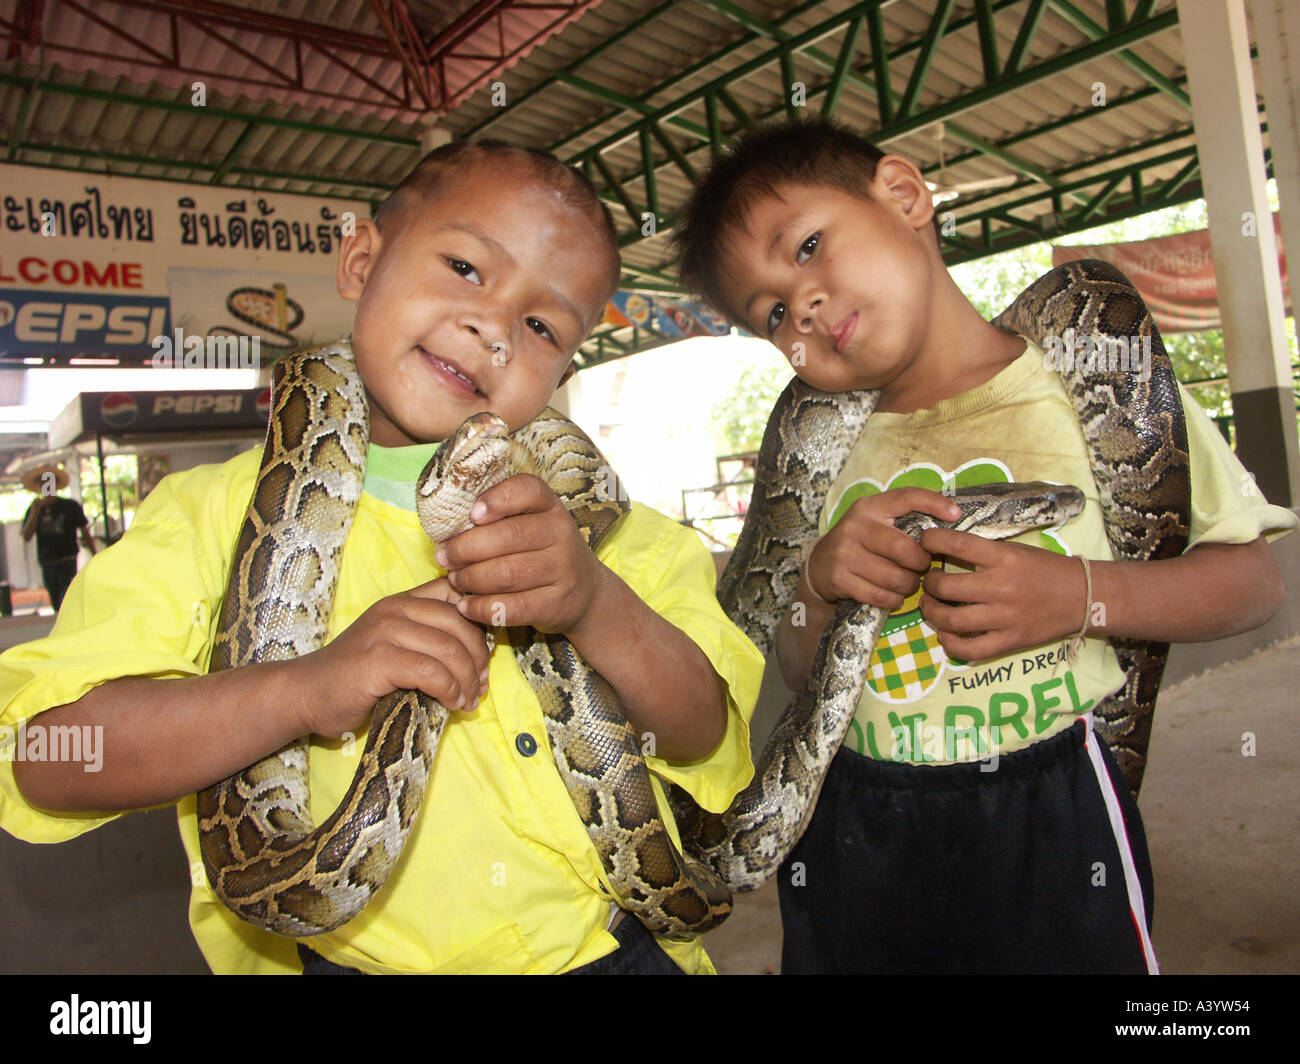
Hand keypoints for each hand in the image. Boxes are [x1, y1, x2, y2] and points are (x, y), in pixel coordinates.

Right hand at [294, 577, 489, 737]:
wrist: (306, 694)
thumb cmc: (356, 676)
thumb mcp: (394, 646)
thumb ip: (427, 639)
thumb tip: (479, 654)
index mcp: (403, 601)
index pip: (457, 593)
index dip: (480, 622)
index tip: (485, 656)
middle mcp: (395, 609)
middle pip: (460, 623)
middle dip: (479, 657)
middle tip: (481, 686)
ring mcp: (385, 632)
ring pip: (449, 648)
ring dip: (468, 679)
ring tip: (469, 700)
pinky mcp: (378, 660)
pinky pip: (430, 671)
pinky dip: (449, 689)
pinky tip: (451, 703)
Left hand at [435, 473, 603, 634]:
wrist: (585, 592)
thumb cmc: (542, 551)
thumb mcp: (532, 523)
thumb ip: (500, 518)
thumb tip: (448, 525)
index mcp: (551, 506)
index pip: (528, 490)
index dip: (497, 499)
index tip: (471, 514)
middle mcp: (562, 534)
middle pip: (507, 537)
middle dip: (465, 548)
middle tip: (444, 557)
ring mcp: (563, 571)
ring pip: (506, 574)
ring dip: (470, 579)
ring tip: (455, 580)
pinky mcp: (556, 605)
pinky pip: (512, 608)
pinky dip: (481, 608)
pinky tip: (465, 606)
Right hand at [805, 488, 960, 609]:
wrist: (819, 565)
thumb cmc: (860, 542)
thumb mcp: (876, 521)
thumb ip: (905, 517)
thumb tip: (953, 517)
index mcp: (869, 507)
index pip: (905, 497)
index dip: (933, 503)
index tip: (956, 514)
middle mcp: (855, 527)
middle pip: (903, 549)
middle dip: (921, 563)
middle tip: (922, 567)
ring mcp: (845, 553)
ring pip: (893, 577)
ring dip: (908, 585)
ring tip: (909, 584)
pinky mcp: (840, 578)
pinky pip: (879, 595)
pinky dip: (893, 599)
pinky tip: (893, 595)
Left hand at [918, 529, 1087, 661]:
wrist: (1083, 596)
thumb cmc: (1046, 569)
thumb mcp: (1015, 550)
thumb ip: (983, 552)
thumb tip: (944, 548)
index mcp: (1003, 558)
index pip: (958, 544)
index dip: (932, 541)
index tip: (924, 542)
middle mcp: (1001, 587)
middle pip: (946, 586)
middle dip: (929, 583)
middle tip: (929, 581)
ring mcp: (1004, 617)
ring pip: (952, 619)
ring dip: (932, 612)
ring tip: (930, 605)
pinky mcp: (1009, 640)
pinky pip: (970, 650)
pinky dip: (950, 644)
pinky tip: (946, 634)